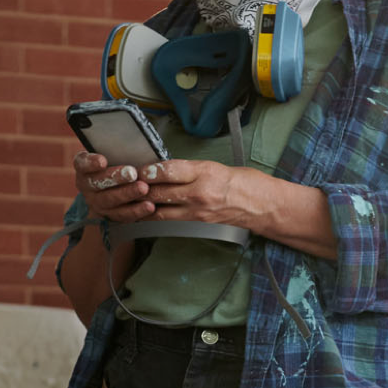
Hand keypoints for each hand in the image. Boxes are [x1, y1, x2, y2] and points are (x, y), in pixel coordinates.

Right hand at [73, 150, 160, 223]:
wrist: (112, 189)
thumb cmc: (116, 163)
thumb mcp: (113, 154)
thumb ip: (119, 148)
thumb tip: (135, 139)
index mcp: (84, 167)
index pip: (82, 163)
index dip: (91, 163)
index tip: (102, 160)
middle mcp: (86, 185)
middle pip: (97, 183)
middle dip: (116, 178)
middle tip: (132, 173)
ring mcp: (96, 202)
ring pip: (110, 200)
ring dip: (128, 194)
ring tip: (143, 188)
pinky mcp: (109, 216)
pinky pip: (122, 215)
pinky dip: (136, 211)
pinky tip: (149, 206)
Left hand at [138, 159, 252, 227]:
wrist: (261, 205)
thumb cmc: (244, 182)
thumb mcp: (216, 166)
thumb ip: (191, 169)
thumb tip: (167, 169)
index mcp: (205, 172)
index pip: (169, 170)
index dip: (149, 170)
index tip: (139, 168)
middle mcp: (199, 192)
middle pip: (160, 191)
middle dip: (140, 188)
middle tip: (126, 183)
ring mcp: (197, 210)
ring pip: (160, 208)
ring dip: (143, 204)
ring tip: (129, 198)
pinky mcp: (197, 221)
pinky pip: (169, 218)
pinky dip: (154, 214)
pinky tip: (143, 211)